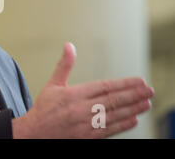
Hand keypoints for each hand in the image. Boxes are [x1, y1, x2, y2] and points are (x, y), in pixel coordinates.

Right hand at [12, 42, 153, 137]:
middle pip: (113, 101)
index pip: (104, 87)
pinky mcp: (87, 137)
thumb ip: (64, 65)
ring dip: (132, 109)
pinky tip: (133, 119)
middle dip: (134, 95)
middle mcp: (81, 109)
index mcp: (73, 94)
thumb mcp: (52, 84)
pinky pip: (109, 130)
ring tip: (146, 103)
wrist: (34, 133)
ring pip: (114, 115)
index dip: (123, 84)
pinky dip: (122, 125)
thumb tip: (68, 46)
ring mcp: (85, 124)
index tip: (138, 81)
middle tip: (149, 90)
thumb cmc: (44, 108)